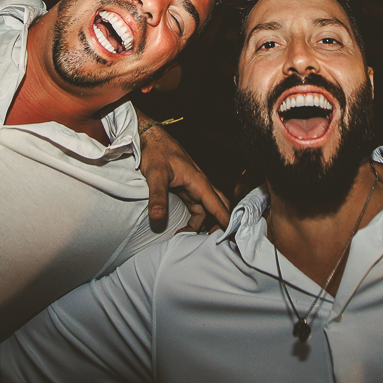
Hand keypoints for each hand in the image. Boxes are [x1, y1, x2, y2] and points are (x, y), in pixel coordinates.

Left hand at [136, 114, 229, 232]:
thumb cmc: (156, 151)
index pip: (219, 206)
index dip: (227, 222)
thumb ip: (157, 197)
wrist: (150, 138)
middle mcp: (200, 185)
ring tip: (194, 241)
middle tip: (215, 244)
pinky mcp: (186, 188)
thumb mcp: (156, 175)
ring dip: (205, 224)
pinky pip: (198, 207)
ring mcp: (194, 187)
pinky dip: (196, 219)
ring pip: (207, 209)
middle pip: (219, 208)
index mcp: (199, 182)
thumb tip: (158, 219)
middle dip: (220, 225)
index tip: (232, 239)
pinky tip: (187, 229)